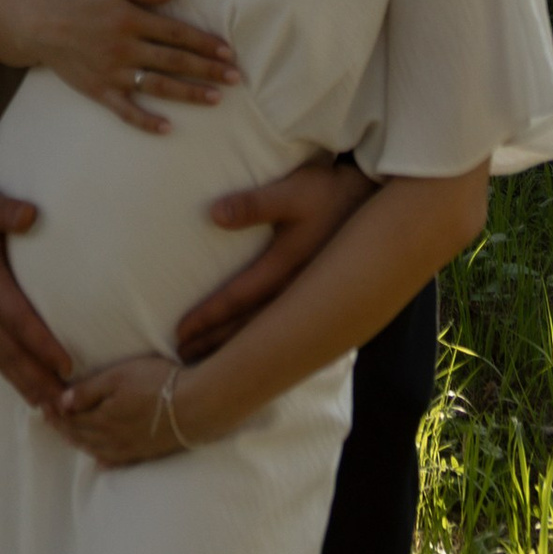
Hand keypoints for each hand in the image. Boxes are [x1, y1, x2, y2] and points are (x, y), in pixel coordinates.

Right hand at [0, 176, 71, 408]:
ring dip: (24, 384)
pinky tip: (24, 387)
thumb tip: (30, 215)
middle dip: (38, 380)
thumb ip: (6, 210)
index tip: (68, 366)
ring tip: (49, 409)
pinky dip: (9, 373)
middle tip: (65, 407)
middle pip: (10, 351)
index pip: (19, 319)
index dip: (42, 344)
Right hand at [26, 0, 239, 132]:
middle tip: (235, 79)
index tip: (228, 52)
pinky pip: (126, 110)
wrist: (40, 25)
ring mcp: (113, 72)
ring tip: (216, 99)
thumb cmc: (78, 0)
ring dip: (189, 93)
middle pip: (174, 61)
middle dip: (207, 70)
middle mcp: (125, 48)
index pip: (176, 34)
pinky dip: (146, 121)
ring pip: (158, 86)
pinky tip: (168, 128)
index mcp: (130, 20)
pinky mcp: (100, 91)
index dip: (204, 43)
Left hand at [52, 348, 210, 465]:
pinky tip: (101, 462)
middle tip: (48, 420)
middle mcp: (111, 439)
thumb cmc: (157, 384)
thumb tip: (61, 403)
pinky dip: (103, 460)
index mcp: (102, 419)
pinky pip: (117, 461)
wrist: (195, 407)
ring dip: (78, 442)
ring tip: (67, 436)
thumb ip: (88, 391)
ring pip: (96, 449)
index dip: (55, 412)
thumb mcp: (118, 377)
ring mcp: (129, 449)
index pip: (71, 418)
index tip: (41, 405)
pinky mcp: (145, 453)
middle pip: (80, 435)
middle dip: (62, 427)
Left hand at [174, 155, 371, 358]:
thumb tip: (213, 215)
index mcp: (283, 268)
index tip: (180, 333)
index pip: (236, 299)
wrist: (372, 202)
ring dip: (235, 347)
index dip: (206, 317)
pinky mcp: (319, 298)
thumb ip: (253, 204)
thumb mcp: (292, 191)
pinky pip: (285, 329)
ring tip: (208, 362)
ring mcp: (309, 298)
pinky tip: (257, 352)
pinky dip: (264, 343)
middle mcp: (295, 291)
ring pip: (265, 331)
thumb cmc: (328, 192)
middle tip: (183, 357)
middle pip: (247, 326)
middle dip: (213, 342)